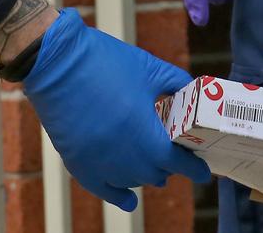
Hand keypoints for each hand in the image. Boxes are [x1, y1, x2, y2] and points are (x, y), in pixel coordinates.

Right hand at [24, 9, 208, 210]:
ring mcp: (98, 162)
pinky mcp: (77, 162)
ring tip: (157, 169)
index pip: (176, 161)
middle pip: (155, 172)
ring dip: (147, 175)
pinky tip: (129, 201)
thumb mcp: (149, 67)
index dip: (194, 168)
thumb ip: (175, 82)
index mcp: (144, 132)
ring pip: (131, 181)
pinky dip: (117, 195)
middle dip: (170, 166)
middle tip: (179, 155)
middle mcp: (123, 155)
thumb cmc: (106, 61)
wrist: (58, 61)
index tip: (204, 173)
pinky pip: (102, 189)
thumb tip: (192, 91)